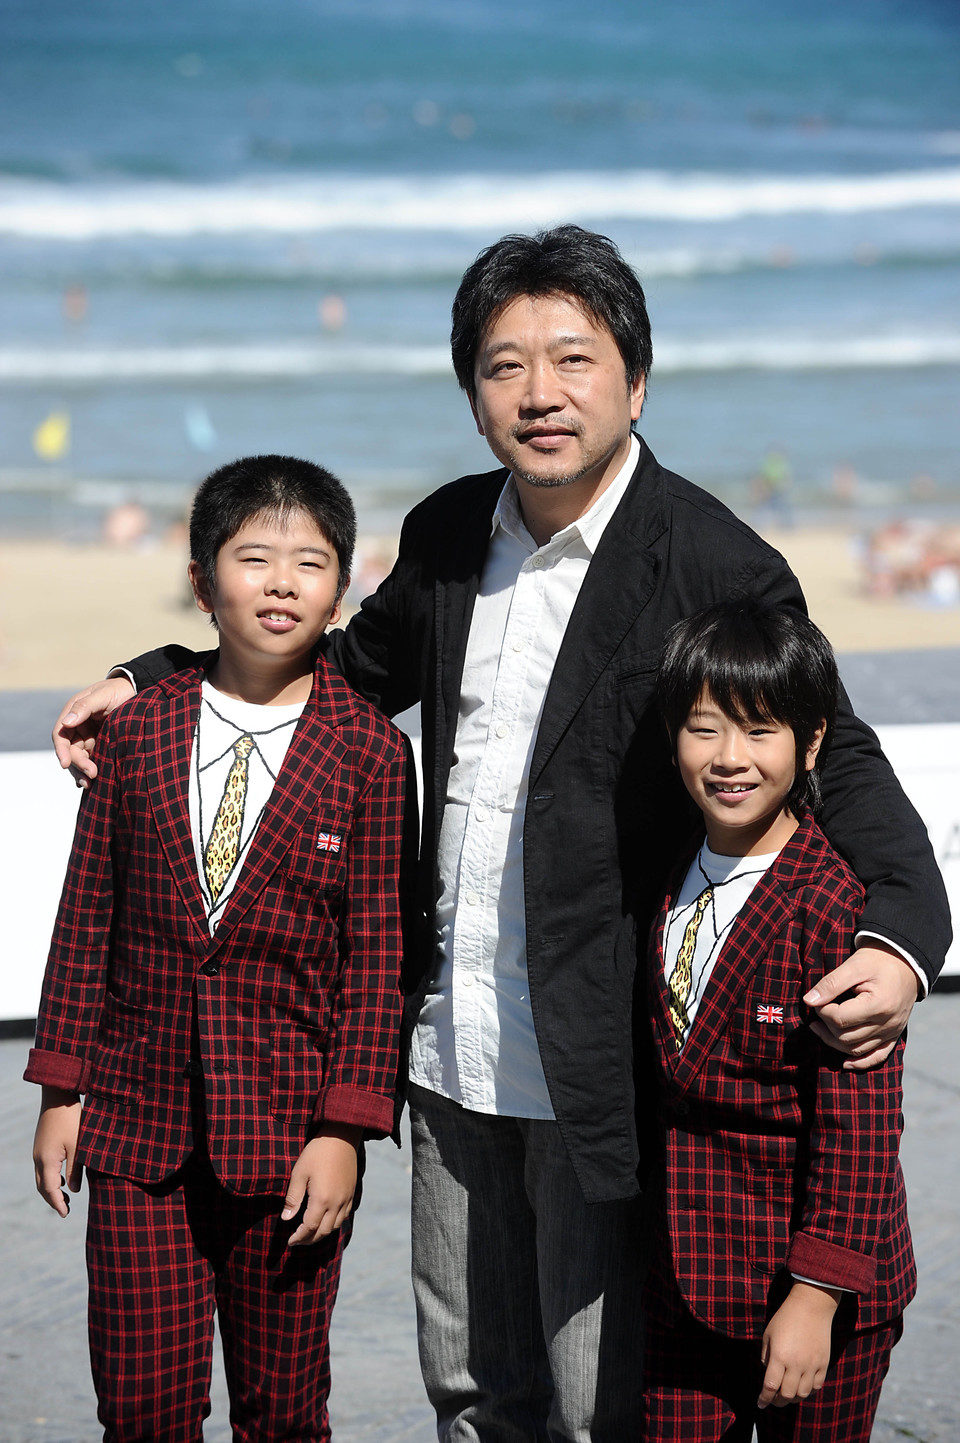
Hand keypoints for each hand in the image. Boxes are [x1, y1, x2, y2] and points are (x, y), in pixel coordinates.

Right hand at [33, 1086, 82, 1216]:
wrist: (58, 1097)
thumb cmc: (71, 1119)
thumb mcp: (78, 1145)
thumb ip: (76, 1169)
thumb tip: (74, 1191)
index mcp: (47, 1160)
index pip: (50, 1190)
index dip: (57, 1204)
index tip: (65, 1215)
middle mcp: (39, 1159)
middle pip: (42, 1187)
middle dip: (53, 1200)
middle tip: (65, 1210)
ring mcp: (38, 1152)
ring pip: (41, 1178)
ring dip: (51, 1190)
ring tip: (66, 1198)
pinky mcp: (41, 1146)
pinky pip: (43, 1169)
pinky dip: (51, 1179)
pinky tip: (63, 1179)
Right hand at [52, 676, 134, 786]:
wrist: (138, 691)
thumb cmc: (119, 690)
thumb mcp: (103, 695)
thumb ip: (85, 707)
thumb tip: (66, 722)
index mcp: (73, 713)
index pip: (60, 735)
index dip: (61, 751)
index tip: (66, 764)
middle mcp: (77, 726)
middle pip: (70, 750)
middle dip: (78, 764)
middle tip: (92, 775)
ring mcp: (88, 736)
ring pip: (79, 758)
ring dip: (82, 771)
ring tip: (91, 784)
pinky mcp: (99, 744)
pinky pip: (91, 759)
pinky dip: (89, 770)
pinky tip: (91, 783)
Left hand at [280, 1125, 360, 1246]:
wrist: (341, 1136)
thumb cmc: (316, 1153)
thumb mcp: (299, 1173)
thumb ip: (293, 1198)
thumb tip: (286, 1219)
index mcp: (321, 1199)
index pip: (309, 1227)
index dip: (299, 1237)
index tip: (290, 1241)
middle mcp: (336, 1203)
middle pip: (323, 1231)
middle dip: (309, 1240)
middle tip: (298, 1241)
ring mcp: (346, 1198)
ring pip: (335, 1226)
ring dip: (322, 1234)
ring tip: (310, 1233)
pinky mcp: (351, 1193)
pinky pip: (344, 1216)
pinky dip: (334, 1223)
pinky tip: (326, 1220)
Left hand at [758, 1281, 839, 1408]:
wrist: (811, 1306)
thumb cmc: (785, 1318)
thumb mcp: (769, 1334)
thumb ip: (766, 1356)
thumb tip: (769, 1372)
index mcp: (779, 1356)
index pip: (770, 1386)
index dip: (764, 1398)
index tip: (760, 1404)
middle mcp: (796, 1364)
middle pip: (787, 1394)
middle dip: (778, 1401)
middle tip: (773, 1400)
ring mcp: (812, 1365)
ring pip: (803, 1394)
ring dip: (793, 1398)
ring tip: (787, 1395)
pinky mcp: (823, 1364)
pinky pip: (816, 1386)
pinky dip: (808, 1391)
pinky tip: (802, 1387)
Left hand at [803, 943, 918, 1070]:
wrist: (905, 961)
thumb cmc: (878, 960)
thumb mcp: (853, 966)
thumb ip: (831, 984)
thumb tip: (808, 1001)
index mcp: (878, 1005)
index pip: (840, 1019)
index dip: (822, 1011)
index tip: (817, 1000)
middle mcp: (888, 1023)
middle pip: (847, 1037)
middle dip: (825, 1026)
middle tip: (816, 1012)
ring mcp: (893, 1031)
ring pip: (858, 1049)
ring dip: (835, 1043)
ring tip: (819, 1028)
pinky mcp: (894, 1034)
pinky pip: (878, 1056)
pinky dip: (861, 1062)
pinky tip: (845, 1063)